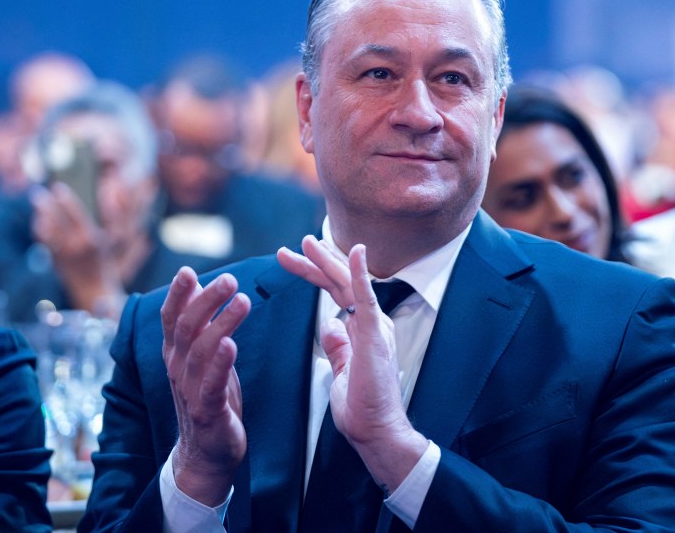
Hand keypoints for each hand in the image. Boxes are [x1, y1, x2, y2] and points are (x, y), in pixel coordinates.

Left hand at [31, 183, 121, 315]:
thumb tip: (78, 203)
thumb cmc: (102, 261)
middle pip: (55, 218)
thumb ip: (92, 223)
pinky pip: (43, 240)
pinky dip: (39, 229)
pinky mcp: (53, 260)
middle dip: (45, 204)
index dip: (64, 198)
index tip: (57, 187)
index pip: (75, 212)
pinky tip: (39, 221)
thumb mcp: (106, 240)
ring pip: (45, 229)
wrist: (94, 289)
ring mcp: (62, 253)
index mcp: (90, 237)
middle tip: (37, 193)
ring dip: (40, 216)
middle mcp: (75, 245)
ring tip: (38, 205)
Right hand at [161, 267, 250, 505]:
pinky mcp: (207, 410)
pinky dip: (221, 362)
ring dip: (221, 323)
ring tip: (242, 301)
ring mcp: (190, 389)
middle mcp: (177, 368)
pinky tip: (231, 344)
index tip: (187, 270)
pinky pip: (212, 383)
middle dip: (206, 301)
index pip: (171, 317)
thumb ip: (200, 322)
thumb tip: (199, 282)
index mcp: (176, 353)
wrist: (206, 453)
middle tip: (229, 280)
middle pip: (186, 327)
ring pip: (201, 350)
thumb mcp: (202, 356)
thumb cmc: (208, 396)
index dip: (178, 294)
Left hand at [277, 238, 427, 491]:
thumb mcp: (342, 371)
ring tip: (307, 242)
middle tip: (296, 244)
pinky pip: (366, 298)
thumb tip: (330, 325)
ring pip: (348, 284)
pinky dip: (359, 273)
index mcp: (363, 331)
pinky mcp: (374, 335)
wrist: (377, 431)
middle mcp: (372, 323)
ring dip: (327, 261)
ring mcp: (375, 327)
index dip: (318, 274)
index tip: (297, 259)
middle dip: (317, 262)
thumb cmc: (362, 408)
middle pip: (340, 283)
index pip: (338, 294)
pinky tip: (356, 252)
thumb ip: (338, 347)